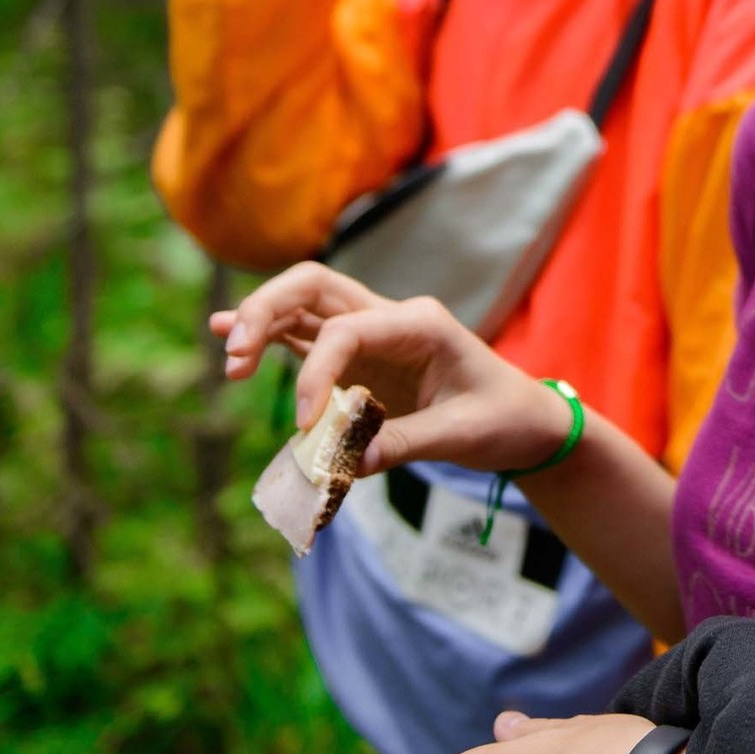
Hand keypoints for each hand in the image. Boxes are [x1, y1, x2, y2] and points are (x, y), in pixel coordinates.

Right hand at [209, 262, 575, 475]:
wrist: (527, 421)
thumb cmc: (504, 419)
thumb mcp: (461, 434)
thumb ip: (402, 443)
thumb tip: (342, 466)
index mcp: (419, 322)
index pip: (345, 330)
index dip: (316, 374)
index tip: (307, 426)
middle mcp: (392, 317)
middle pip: (314, 288)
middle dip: (268, 311)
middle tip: (235, 356)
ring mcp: (374, 334)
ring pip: (305, 307)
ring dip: (261, 322)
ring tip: (228, 354)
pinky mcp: (361, 359)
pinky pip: (307, 337)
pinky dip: (271, 336)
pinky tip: (228, 336)